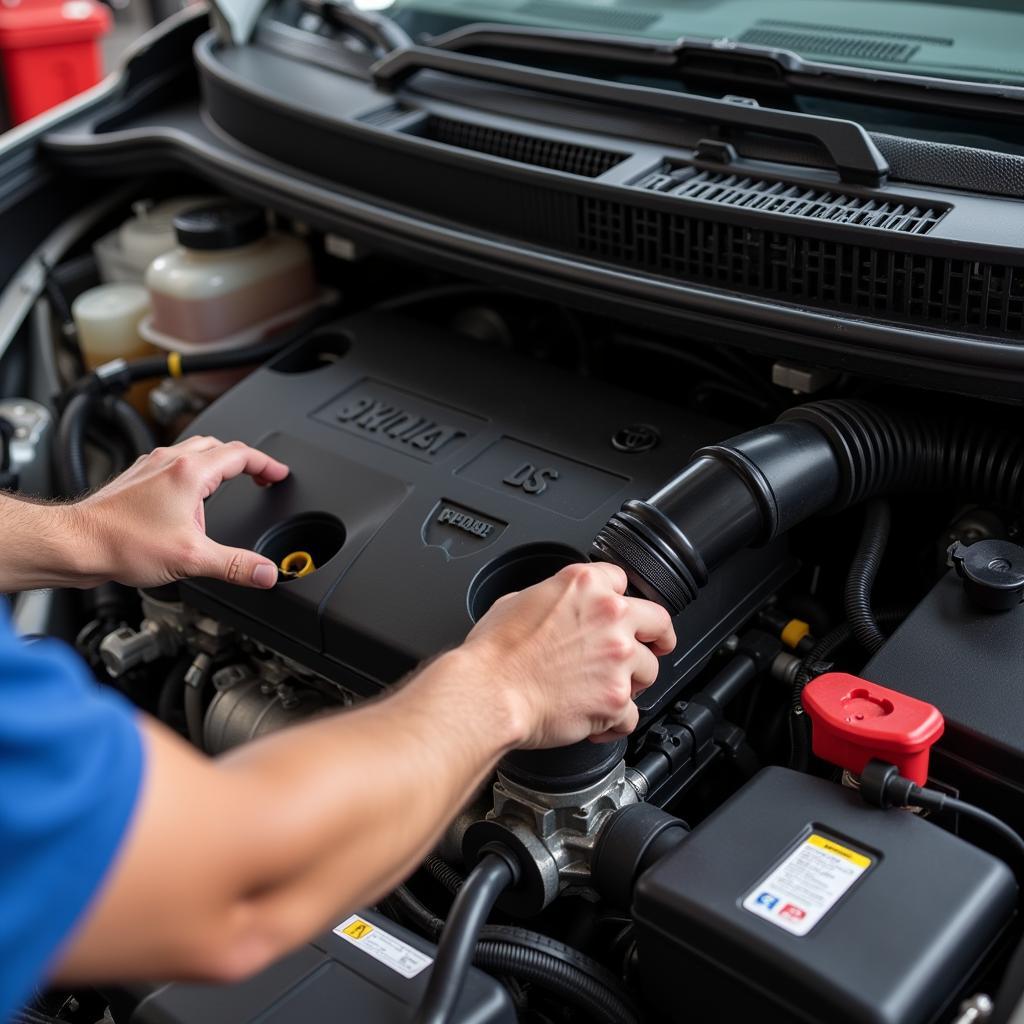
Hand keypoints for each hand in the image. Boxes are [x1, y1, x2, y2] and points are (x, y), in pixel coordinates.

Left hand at [69, 436, 288, 588]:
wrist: (76, 544)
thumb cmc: (121, 543)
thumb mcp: (192, 559)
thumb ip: (236, 566)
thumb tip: (266, 572)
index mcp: (190, 472)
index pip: (241, 455)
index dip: (267, 464)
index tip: (279, 474)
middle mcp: (169, 462)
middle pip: (218, 447)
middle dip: (244, 461)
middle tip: (258, 477)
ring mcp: (150, 467)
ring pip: (194, 452)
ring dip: (216, 464)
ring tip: (227, 485)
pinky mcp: (135, 480)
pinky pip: (172, 465)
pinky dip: (191, 473)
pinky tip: (187, 500)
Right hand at [462, 562, 675, 747]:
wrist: (489, 693)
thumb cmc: (494, 653)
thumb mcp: (517, 601)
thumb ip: (552, 598)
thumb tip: (555, 608)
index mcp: (585, 585)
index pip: (621, 580)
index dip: (619, 597)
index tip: (621, 611)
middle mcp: (610, 616)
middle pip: (657, 622)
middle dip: (656, 636)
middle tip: (654, 646)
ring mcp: (618, 658)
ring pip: (650, 671)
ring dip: (633, 681)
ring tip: (607, 690)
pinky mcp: (616, 698)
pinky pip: (632, 714)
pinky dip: (616, 721)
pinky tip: (598, 721)